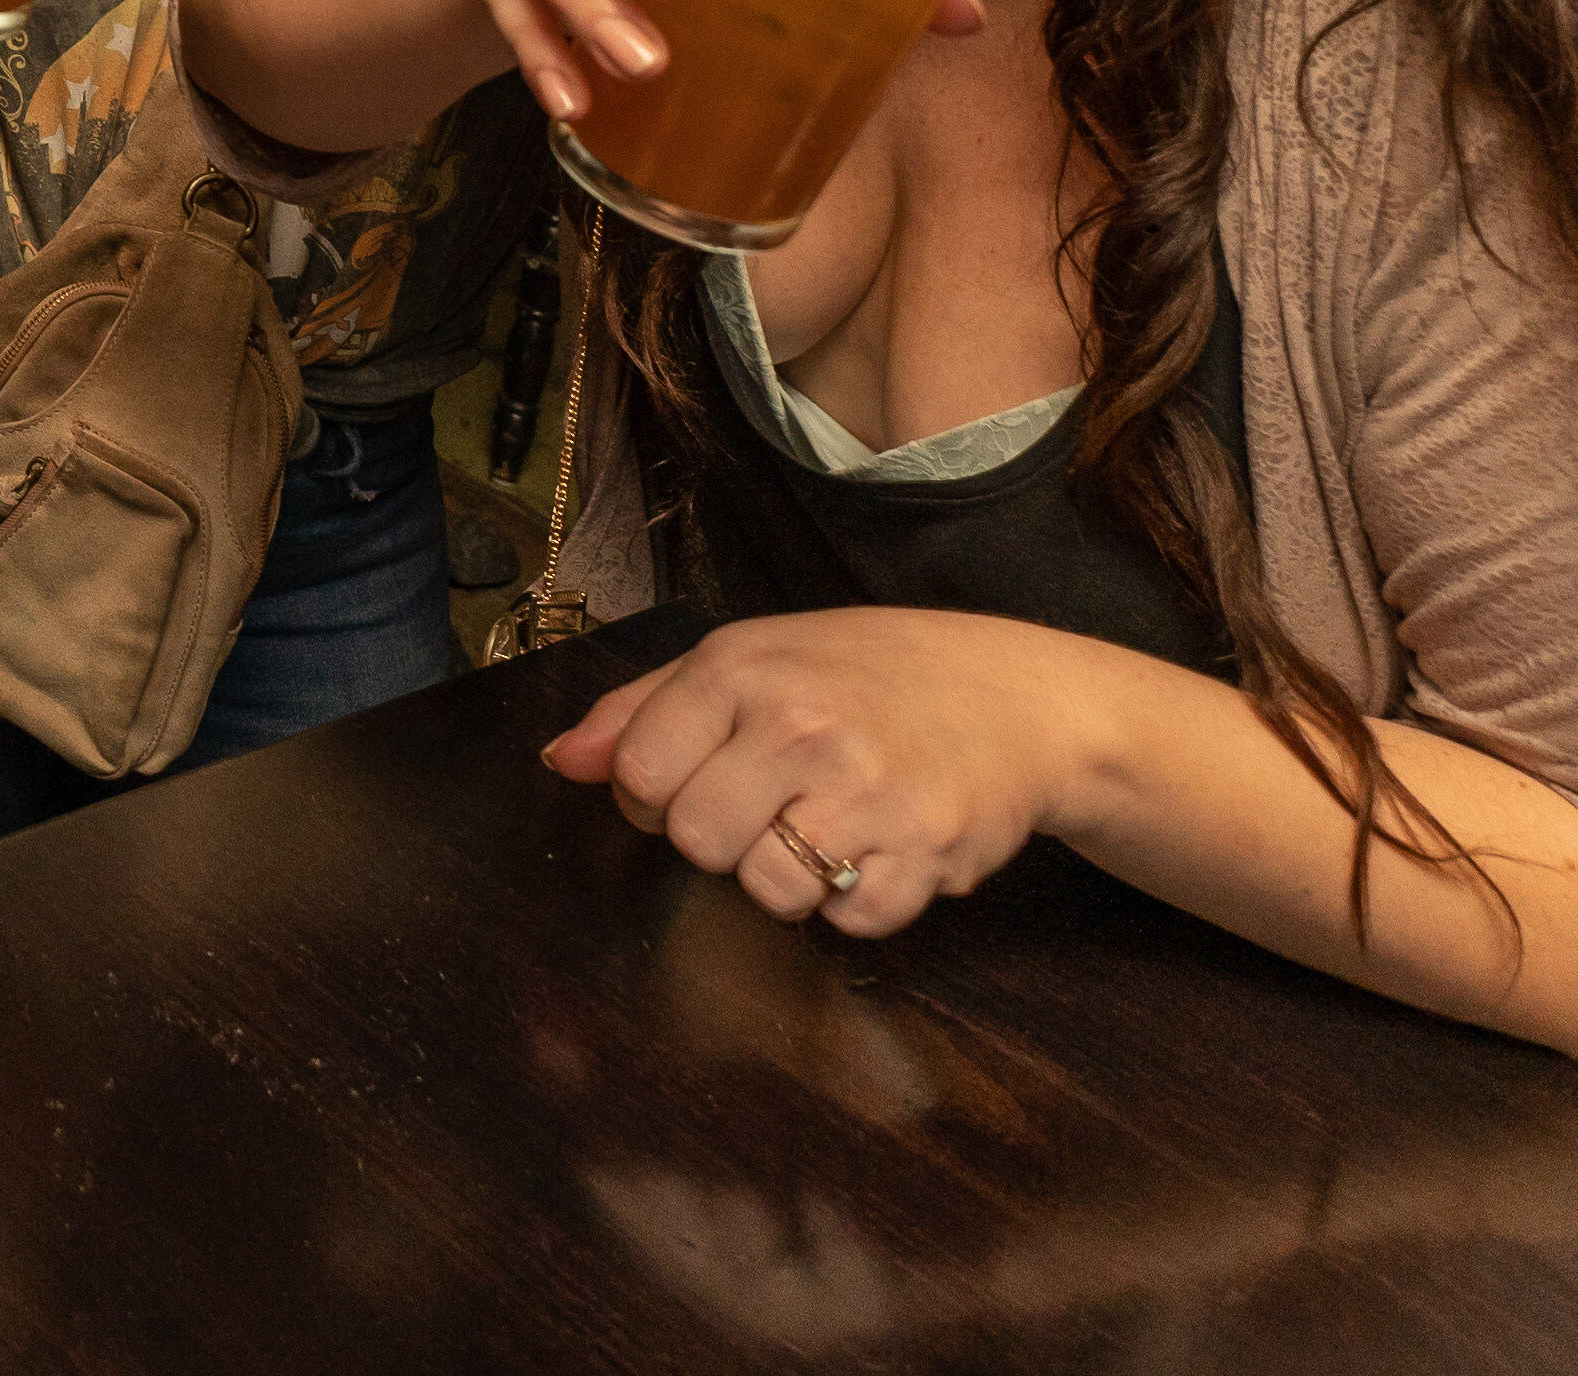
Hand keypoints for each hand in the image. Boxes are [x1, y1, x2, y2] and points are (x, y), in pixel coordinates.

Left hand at [543, 607, 1116, 941]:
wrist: (1014, 697)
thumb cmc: (865, 675)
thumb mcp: (750, 657)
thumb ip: (643, 707)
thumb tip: (562, 762)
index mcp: (742, 670)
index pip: (638, 774)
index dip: (655, 794)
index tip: (697, 779)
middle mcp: (801, 726)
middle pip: (695, 841)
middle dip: (721, 838)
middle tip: (773, 802)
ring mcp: (867, 791)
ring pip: (765, 891)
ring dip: (786, 877)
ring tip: (826, 826)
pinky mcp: (927, 852)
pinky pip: (847, 921)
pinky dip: (856, 902)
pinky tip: (877, 849)